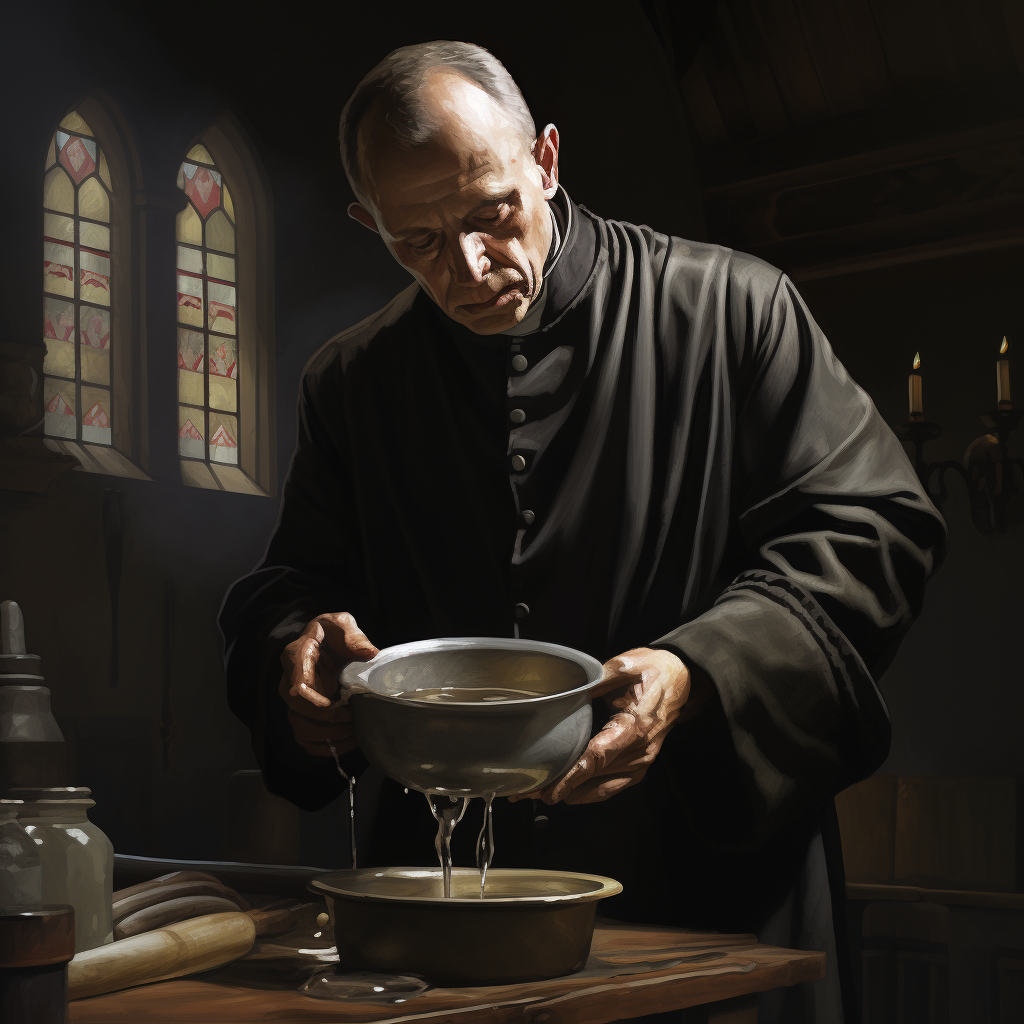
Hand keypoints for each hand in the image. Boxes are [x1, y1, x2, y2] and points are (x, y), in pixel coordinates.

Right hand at [279, 612, 377, 756]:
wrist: (324, 641)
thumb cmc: (331, 633)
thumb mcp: (341, 624)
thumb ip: (352, 635)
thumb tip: (370, 652)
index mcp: (297, 656)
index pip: (297, 682)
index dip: (312, 698)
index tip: (332, 705)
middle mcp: (290, 680)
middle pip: (298, 710)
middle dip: (327, 718)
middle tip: (352, 717)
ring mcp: (294, 700)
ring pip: (300, 726)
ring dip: (327, 735)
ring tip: (352, 733)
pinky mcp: (301, 712)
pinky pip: (304, 737)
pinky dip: (323, 745)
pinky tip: (345, 743)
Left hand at [512, 648, 690, 804]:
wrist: (683, 679)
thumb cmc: (657, 671)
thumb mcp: (625, 665)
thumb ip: (597, 679)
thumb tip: (569, 688)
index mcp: (635, 726)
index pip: (597, 757)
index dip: (572, 776)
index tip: (550, 788)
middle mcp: (640, 750)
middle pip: (595, 777)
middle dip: (561, 786)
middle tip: (529, 792)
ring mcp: (642, 761)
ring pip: (603, 787)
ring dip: (572, 793)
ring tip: (541, 794)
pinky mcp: (641, 764)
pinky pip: (614, 786)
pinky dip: (590, 792)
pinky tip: (570, 794)